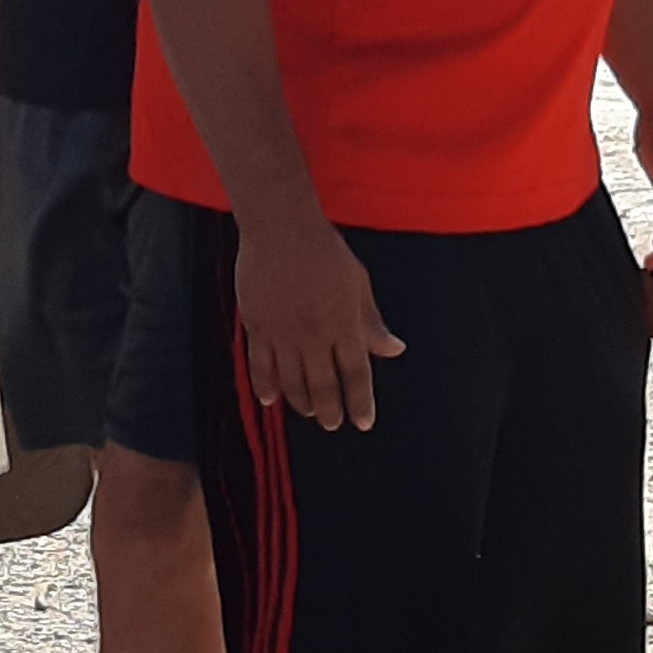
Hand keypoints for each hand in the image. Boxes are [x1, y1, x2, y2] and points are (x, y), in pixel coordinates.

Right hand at [236, 209, 405, 432]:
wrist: (281, 227)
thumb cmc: (325, 251)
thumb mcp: (358, 284)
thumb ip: (372, 322)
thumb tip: (395, 350)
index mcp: (344, 323)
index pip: (356, 375)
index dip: (361, 403)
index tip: (364, 422)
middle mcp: (314, 334)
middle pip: (323, 386)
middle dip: (331, 411)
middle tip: (334, 424)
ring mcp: (282, 332)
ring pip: (291, 382)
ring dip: (302, 403)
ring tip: (310, 413)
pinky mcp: (256, 325)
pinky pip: (259, 366)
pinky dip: (265, 386)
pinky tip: (270, 400)